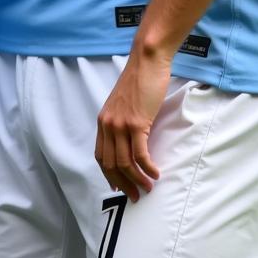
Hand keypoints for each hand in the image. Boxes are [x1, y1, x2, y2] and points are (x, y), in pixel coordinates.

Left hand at [95, 49, 170, 201]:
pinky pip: (140, 154)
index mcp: (103, 120)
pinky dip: (148, 168)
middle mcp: (108, 124)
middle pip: (111, 164)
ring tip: (149, 187)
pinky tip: (156, 173)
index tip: (119, 186)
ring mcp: (121, 124)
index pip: (101, 155)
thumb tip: (132, 142)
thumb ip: (123, 122)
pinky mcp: (136, 123)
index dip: (109, 174)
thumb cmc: (139, 80)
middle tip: (136, 195)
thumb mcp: (124, 104)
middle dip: (123, 183)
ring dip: (138, 179)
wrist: (146, 61)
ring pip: (125, 163)